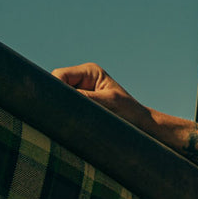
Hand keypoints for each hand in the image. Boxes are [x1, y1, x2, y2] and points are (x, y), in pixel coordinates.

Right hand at [51, 63, 197, 171]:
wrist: (144, 127)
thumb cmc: (131, 113)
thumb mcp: (108, 103)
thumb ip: (85, 98)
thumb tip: (63, 98)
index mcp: (90, 71)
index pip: (60, 75)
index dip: (53, 87)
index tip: (54, 104)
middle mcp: (84, 79)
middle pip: (57, 85)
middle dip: (57, 98)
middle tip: (57, 115)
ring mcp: (83, 92)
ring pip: (61, 99)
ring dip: (63, 109)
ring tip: (70, 121)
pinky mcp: (84, 106)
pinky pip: (69, 109)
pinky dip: (68, 116)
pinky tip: (72, 125)